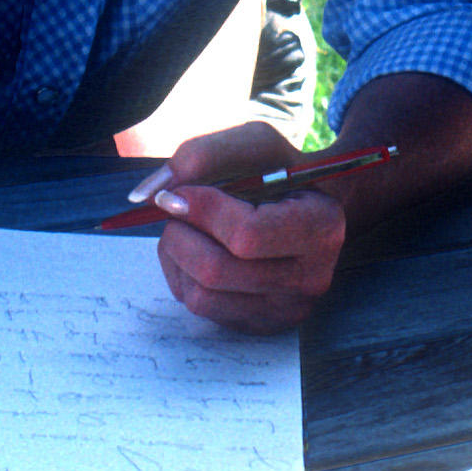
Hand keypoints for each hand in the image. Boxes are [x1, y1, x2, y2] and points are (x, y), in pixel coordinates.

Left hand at [135, 122, 346, 335]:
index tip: (180, 192)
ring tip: (190, 228)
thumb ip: (203, 156)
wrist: (310, 208)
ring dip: (177, 255)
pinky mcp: (261, 326)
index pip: (246, 235)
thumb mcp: (255, 144)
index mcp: (322, 227)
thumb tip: (149, 194)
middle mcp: (312, 278)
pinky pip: (199, 309)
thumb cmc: (280, 172)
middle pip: (215, 270)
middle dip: (180, 233)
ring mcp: (286, 310)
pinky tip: (198, 251)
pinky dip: (183, 276)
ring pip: (199, 295)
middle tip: (178, 209)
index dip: (201, 211)